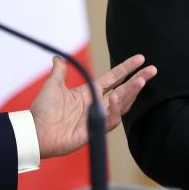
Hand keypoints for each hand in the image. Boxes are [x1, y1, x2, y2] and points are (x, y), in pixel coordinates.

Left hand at [30, 54, 156, 158]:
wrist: (35, 131)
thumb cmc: (43, 111)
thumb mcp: (52, 86)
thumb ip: (60, 72)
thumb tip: (58, 58)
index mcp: (89, 93)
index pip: (114, 78)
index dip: (127, 69)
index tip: (140, 59)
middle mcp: (97, 104)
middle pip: (123, 90)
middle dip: (138, 80)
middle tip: (153, 70)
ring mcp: (97, 117)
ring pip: (121, 104)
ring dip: (131, 93)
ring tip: (141, 80)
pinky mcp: (94, 130)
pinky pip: (109, 119)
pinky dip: (114, 109)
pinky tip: (116, 98)